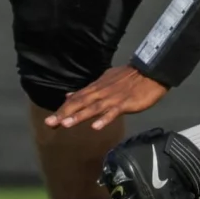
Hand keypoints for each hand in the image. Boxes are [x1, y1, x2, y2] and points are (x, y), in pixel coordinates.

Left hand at [46, 65, 168, 130]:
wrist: (150, 72)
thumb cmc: (129, 78)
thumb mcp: (105, 80)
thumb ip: (88, 90)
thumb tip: (69, 95)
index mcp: (96, 88)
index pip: (76, 98)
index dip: (63, 109)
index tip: (50, 119)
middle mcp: (101, 92)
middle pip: (80, 103)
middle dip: (64, 113)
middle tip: (49, 123)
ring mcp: (112, 98)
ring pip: (93, 108)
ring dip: (79, 116)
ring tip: (66, 124)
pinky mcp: (125, 103)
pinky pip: (113, 112)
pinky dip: (104, 119)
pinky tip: (95, 127)